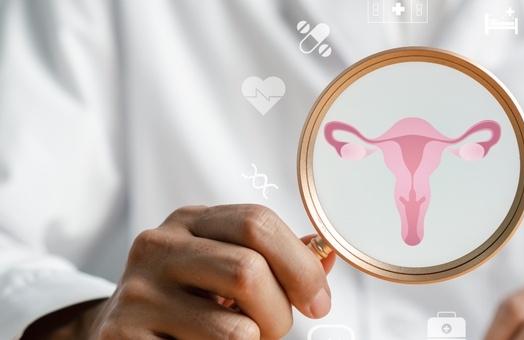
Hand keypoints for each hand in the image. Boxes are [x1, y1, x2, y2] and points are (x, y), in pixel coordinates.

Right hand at [85, 204, 334, 339]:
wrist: (114, 331)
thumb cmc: (186, 299)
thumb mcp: (223, 264)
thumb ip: (274, 258)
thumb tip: (325, 254)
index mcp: (189, 221)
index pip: (257, 223)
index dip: (301, 265)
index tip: (319, 301)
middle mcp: (158, 247)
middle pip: (248, 271)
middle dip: (280, 312)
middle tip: (276, 329)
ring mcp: (136, 294)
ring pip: (235, 331)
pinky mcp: (121, 337)